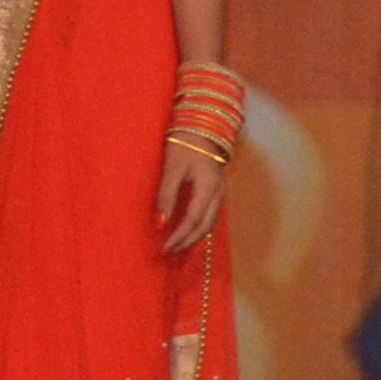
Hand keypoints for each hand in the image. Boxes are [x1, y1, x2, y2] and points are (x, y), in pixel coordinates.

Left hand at [154, 139, 223, 253]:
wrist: (202, 128)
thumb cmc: (184, 145)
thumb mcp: (172, 168)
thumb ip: (166, 195)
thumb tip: (160, 223)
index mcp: (208, 188)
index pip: (194, 219)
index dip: (179, 235)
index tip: (164, 248)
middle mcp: (218, 193)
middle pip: (206, 226)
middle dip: (187, 241)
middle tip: (169, 251)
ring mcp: (220, 192)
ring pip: (210, 222)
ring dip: (194, 236)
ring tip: (177, 244)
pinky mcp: (216, 190)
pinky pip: (210, 215)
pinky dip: (198, 226)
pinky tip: (186, 229)